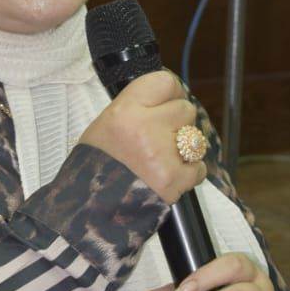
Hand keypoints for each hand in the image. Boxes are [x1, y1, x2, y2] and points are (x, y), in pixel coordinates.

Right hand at [78, 70, 206, 205]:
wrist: (90, 208)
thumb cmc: (96, 164)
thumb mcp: (105, 124)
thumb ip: (137, 107)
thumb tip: (166, 98)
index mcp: (124, 111)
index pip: (165, 82)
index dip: (171, 92)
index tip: (168, 101)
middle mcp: (145, 128)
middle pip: (185, 109)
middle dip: (178, 122)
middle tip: (162, 136)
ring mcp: (162, 154)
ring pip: (196, 138)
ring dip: (185, 148)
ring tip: (164, 159)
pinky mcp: (174, 180)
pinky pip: (199, 168)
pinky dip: (189, 174)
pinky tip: (170, 176)